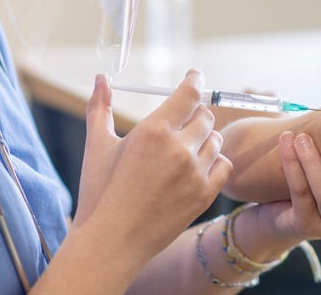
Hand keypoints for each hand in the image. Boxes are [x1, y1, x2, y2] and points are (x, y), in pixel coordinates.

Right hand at [75, 71, 231, 258]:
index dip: (195, 81)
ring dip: (204, 138)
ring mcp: (195, 173)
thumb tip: (101, 78)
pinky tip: (197, 166)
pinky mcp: (204, 195)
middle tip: (182, 120)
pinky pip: (224, 166)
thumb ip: (99, 107)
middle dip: (194, 114)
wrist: (111, 242)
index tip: (195, 78)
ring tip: (184, 148)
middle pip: (205, 115)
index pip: (190, 94)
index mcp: (153, 130)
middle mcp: (179, 148)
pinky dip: (214, 162)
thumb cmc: (99, 192)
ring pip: (215, 140)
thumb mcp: (97, 145)